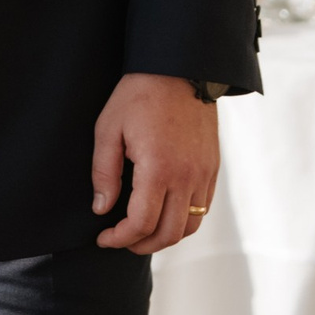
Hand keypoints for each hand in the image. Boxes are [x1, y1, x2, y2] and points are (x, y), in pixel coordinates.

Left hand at [91, 74, 217, 253]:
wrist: (180, 69)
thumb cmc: (140, 95)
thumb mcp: (108, 129)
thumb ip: (104, 173)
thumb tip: (102, 209)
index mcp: (158, 168)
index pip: (142, 223)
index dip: (120, 238)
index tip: (104, 238)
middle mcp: (186, 176)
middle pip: (169, 233)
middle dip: (141, 245)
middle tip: (120, 241)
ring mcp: (204, 174)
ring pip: (190, 226)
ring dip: (165, 237)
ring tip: (142, 233)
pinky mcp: (212, 168)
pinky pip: (202, 208)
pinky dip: (184, 220)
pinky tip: (163, 213)